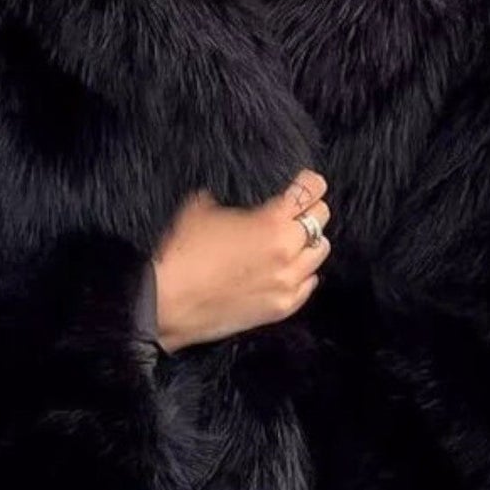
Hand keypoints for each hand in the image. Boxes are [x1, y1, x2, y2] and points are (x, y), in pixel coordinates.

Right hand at [152, 170, 331, 350]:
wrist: (168, 302)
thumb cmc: (181, 255)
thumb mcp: (201, 207)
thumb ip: (230, 199)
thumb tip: (234, 198)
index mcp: (271, 220)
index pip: (310, 190)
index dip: (308, 182)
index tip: (305, 182)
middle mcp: (287, 250)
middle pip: (321, 218)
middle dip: (309, 211)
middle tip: (296, 211)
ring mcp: (287, 281)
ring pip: (320, 252)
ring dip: (307, 243)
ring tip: (292, 241)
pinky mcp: (282, 307)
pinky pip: (309, 284)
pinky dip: (302, 274)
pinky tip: (289, 269)